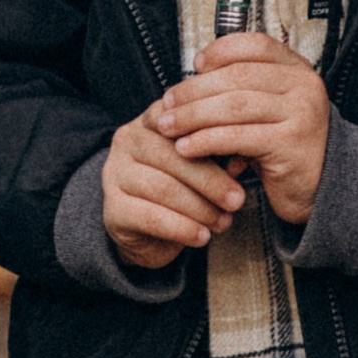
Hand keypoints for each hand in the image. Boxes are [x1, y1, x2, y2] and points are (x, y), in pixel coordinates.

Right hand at [103, 109, 244, 269]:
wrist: (149, 232)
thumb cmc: (181, 188)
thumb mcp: (201, 163)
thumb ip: (218, 153)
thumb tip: (244, 155)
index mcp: (150, 121)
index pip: (181, 121)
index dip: (212, 138)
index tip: (242, 155)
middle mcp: (127, 141)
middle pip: (173, 156)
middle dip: (211, 181)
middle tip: (237, 200)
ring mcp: (115, 173)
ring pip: (163, 188)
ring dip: (199, 208)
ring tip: (222, 222)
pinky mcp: (113, 208)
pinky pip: (151, 217)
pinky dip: (182, 228)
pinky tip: (202, 237)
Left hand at [153, 30, 330, 227]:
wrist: (325, 186)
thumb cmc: (287, 147)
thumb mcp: (268, 111)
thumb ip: (239, 93)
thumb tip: (187, 88)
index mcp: (297, 70)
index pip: (254, 45)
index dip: (221, 51)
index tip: (195, 65)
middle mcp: (303, 86)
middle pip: (236, 76)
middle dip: (194, 90)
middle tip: (166, 104)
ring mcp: (300, 113)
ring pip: (233, 106)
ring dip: (193, 116)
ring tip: (168, 126)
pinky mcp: (290, 144)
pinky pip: (237, 137)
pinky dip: (206, 141)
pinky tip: (187, 147)